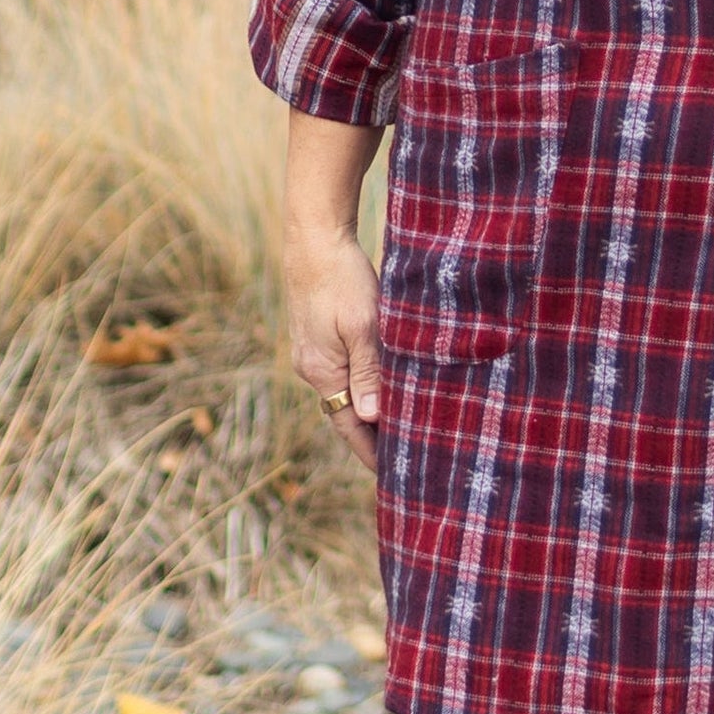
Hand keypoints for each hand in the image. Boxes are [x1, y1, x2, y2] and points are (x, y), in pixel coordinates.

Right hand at [286, 225, 382, 474]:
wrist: (314, 239)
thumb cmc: (343, 279)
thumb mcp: (363, 326)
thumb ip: (367, 372)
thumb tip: (369, 418)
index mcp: (323, 371)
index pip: (348, 426)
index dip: (370, 451)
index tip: (392, 474)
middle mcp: (312, 368)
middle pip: (344, 414)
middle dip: (370, 437)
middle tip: (402, 458)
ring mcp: (311, 352)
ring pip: (342, 392)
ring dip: (366, 410)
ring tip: (396, 427)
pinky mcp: (316, 336)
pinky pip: (340, 371)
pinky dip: (360, 385)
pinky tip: (379, 385)